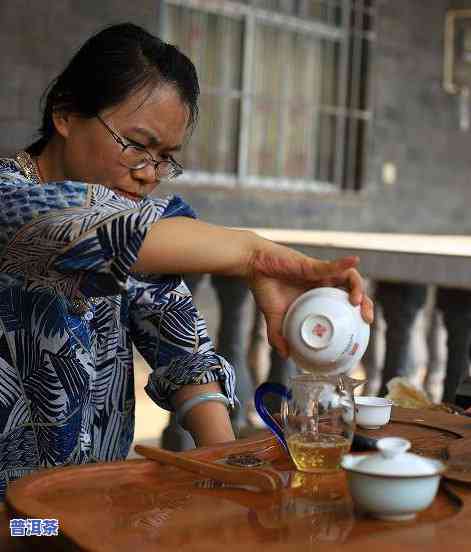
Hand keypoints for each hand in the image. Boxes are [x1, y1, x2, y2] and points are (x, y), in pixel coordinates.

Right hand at [245, 240, 373, 357]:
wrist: (253, 266)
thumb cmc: (265, 287)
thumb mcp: (273, 316)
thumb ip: (278, 335)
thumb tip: (285, 356)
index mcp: (318, 297)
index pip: (344, 306)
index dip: (355, 316)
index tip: (360, 330)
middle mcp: (323, 285)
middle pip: (353, 292)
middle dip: (365, 305)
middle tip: (366, 320)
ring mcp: (320, 274)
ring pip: (349, 278)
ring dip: (358, 288)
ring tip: (358, 303)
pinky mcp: (313, 265)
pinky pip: (332, 264)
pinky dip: (344, 263)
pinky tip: (353, 260)